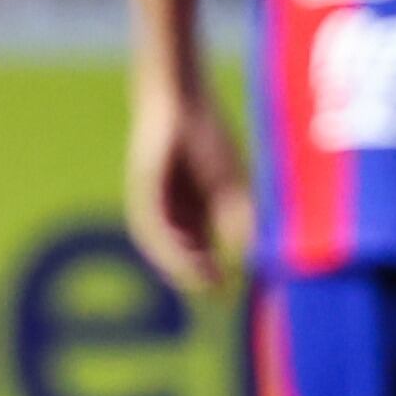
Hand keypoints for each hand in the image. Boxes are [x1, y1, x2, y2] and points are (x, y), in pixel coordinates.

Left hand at [127, 81, 250, 294]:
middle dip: (197, 278)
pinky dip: (170, 245)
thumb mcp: (230, 188)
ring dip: (182, 268)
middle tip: (218, 296)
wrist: (179, 99)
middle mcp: (167, 216)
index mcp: (189, 215)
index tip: (232, 294)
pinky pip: (152, 227)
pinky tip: (187, 257)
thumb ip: (238, 223)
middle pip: (179, 257)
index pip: (200, 256)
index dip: (215, 276)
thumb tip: (252, 260)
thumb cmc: (206, 137)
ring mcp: (152, 205)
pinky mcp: (143, 193)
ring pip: (163, 247)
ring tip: (203, 284)